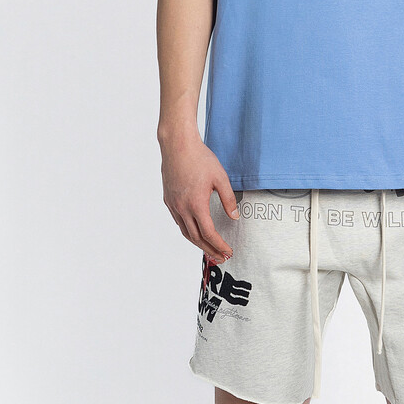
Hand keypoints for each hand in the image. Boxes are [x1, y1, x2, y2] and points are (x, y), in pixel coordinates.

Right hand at [160, 124, 238, 261]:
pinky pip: (178, 221)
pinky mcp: (168, 199)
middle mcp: (182, 208)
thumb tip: (235, 216)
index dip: (219, 245)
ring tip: (209, 249)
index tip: (228, 252)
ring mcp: (173, 205)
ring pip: (185, 231)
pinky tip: (195, 231)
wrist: (177, 145)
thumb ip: (229, 199)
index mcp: (196, 204)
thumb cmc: (199, 158)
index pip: (209, 233)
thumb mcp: (220, 178)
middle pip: (196, 237)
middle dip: (209, 250)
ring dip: (198, 243)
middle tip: (221, 258)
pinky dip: (188, 231)